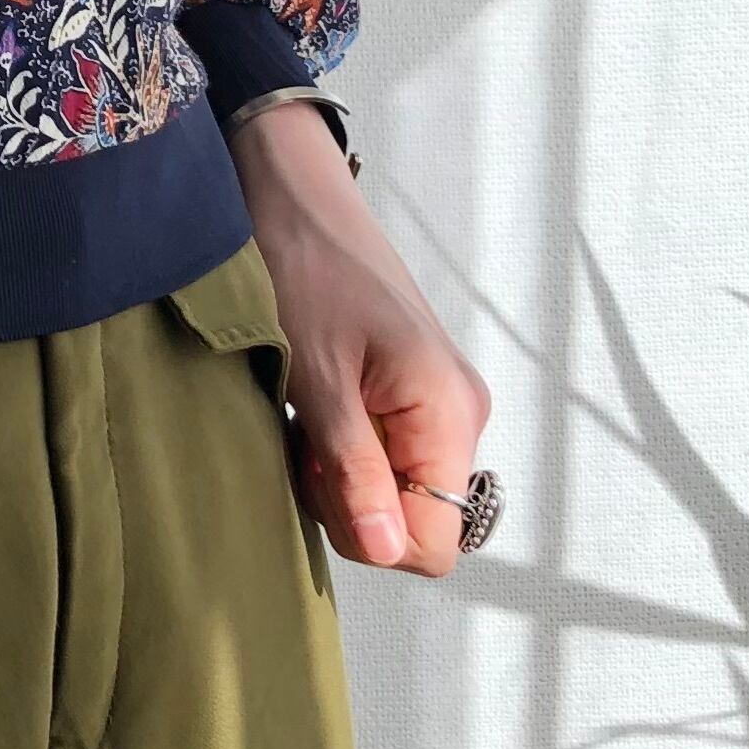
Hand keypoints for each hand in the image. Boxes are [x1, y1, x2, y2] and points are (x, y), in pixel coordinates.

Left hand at [224, 100, 493, 576]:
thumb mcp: (317, 379)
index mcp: (449, 413)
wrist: (292, 195)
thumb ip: (354, 470)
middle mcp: (456, 413)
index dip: (372, 535)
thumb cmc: (304, 269)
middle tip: (301, 440)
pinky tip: (308, 405)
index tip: (321, 479)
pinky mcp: (407, 389)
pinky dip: (338, 446)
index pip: (436, 543)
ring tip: (301, 413)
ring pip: (391, 487)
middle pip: (412, 519)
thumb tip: (388, 553)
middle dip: (348, 503)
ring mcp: (434, 401)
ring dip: (336, 473)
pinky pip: (381, 452)